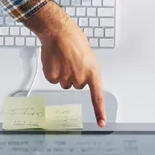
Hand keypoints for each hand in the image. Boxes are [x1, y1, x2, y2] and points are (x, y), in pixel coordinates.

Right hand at [27, 2, 105, 125]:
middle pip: (77, 85)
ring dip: (63, 73)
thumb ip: (87, 70)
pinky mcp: (53, 77)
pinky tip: (54, 60)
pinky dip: (52, 72)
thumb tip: (82, 78)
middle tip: (71, 61)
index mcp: (93, 71)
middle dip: (74, 75)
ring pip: (64, 83)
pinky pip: (53, 80)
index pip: (97, 96)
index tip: (102, 123)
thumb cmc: (74, 39)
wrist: (58, 31)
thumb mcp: (87, 56)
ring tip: (63, 58)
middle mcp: (80, 77)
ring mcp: (66, 78)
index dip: (99, 111)